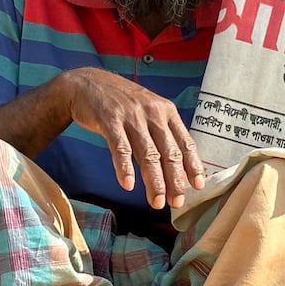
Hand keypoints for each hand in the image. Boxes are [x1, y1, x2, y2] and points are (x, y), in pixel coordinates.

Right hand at [63, 68, 205, 208]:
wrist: (87, 83)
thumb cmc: (119, 102)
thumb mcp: (147, 110)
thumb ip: (160, 133)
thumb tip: (175, 166)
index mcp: (166, 111)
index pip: (185, 142)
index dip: (192, 166)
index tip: (197, 186)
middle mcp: (152, 113)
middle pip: (168, 152)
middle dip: (175, 181)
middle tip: (176, 202)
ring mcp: (131, 116)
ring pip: (148, 154)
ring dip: (154, 181)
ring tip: (156, 201)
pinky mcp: (109, 120)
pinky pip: (120, 148)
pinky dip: (125, 168)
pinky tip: (128, 184)